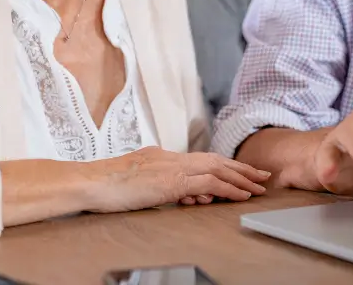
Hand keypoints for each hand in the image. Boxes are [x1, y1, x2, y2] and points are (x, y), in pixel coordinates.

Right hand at [85, 147, 269, 212]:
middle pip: (214, 160)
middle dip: (240, 168)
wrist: (91, 183)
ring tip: (258, 186)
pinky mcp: (172, 181)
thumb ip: (159, 185)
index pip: (200, 159)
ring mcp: (172, 167)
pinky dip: (228, 188)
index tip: (240, 172)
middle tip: (261, 175)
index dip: (223, 165)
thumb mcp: (137, 183)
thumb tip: (180, 194)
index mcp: (162, 157)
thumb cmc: (106, 187)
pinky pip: (208, 183)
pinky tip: (241, 195)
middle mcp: (171, 158)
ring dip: (240, 178)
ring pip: (216, 169)